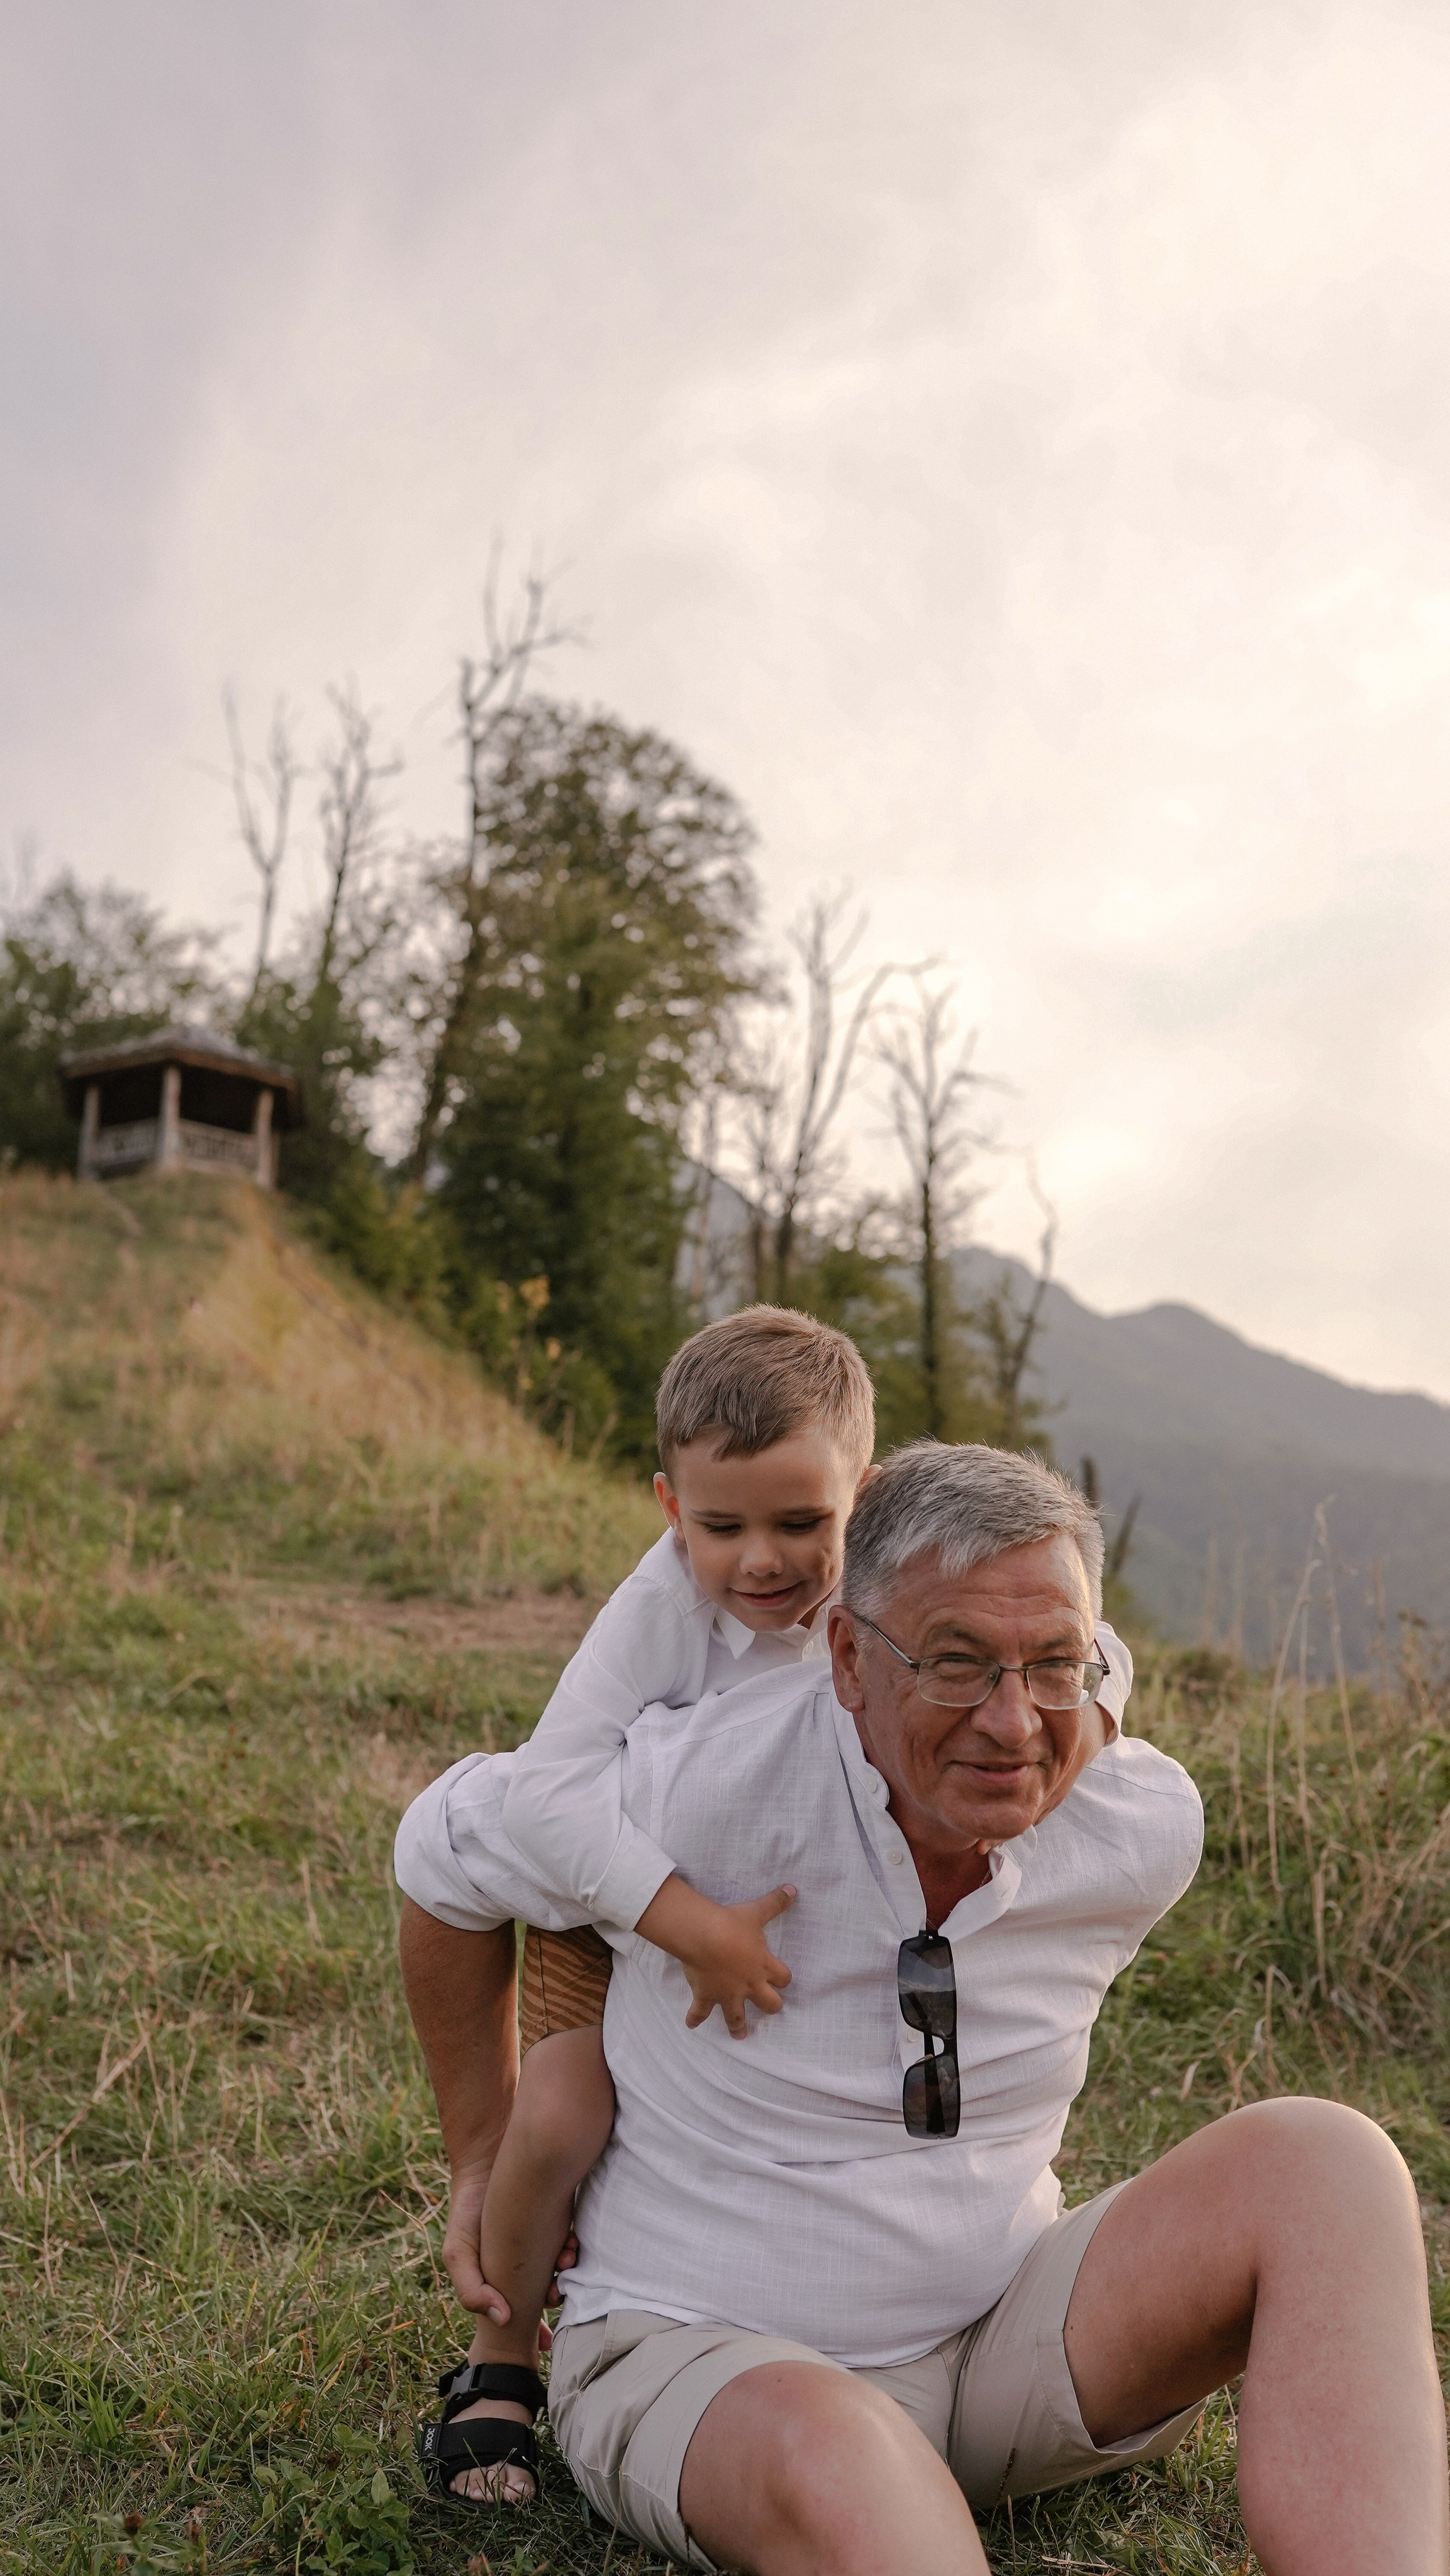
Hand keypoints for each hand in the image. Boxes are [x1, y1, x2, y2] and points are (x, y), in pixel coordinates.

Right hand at [444, 2167, 578, 2332]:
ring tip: (566, 2260)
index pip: (522, 2316)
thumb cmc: (469, 2210)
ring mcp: (545, 2243)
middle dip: (557, 2296)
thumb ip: (471, 2290)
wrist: (488, 2160)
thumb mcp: (458, 2252)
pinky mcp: (560, 2222)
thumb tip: (502, 2319)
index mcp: (503, 2279)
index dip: (534, 2333)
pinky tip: (571, 2243)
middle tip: (558, 2289)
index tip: (544, 2339)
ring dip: (569, 2272)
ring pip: (564, 2271)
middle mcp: (526, 2264)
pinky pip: (574, 2245)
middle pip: (550, 2295)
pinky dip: (575, 2248)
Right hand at [677, 1886, 796, 2037]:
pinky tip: (691, 2025)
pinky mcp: (706, 1995)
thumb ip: (775, 1903)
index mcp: (763, 1965)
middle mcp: (749, 1984)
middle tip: (770, 2009)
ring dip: (738, 2026)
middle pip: (768, 2003)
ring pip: (736, 2016)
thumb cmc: (732, 1924)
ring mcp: (727, 1993)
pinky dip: (694, 2019)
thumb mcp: (756, 1911)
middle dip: (770, 2006)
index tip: (783, 1981)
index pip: (782, 1978)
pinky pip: (700, 2012)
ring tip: (740, 2036)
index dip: (783, 1979)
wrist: (705, 1937)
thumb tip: (793, 1889)